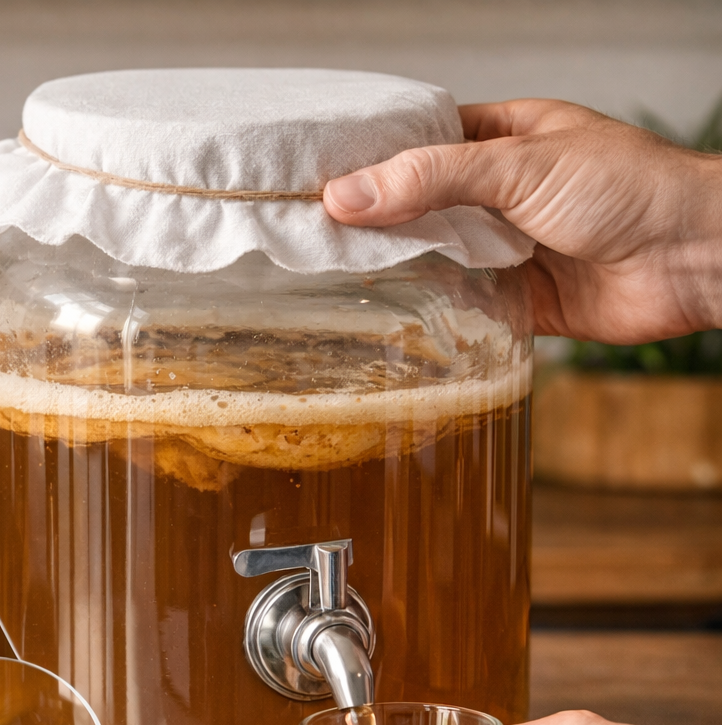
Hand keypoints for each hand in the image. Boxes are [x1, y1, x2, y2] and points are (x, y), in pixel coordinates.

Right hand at [322, 100, 721, 343]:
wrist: (697, 258)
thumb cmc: (631, 189)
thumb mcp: (519, 166)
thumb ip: (430, 180)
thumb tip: (346, 194)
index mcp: (505, 138)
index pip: (420, 144)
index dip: (371, 161)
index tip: (316, 179)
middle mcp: (504, 192)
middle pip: (421, 204)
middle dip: (376, 219)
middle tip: (314, 234)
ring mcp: (512, 247)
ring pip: (438, 256)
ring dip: (403, 266)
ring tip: (337, 274)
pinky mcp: (523, 301)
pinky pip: (465, 306)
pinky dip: (436, 311)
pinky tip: (394, 314)